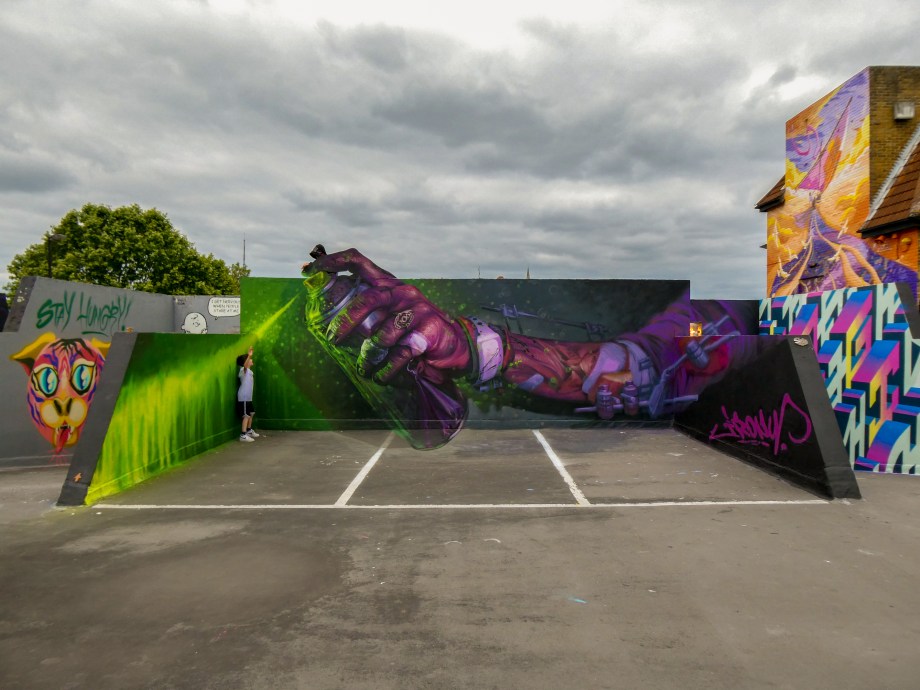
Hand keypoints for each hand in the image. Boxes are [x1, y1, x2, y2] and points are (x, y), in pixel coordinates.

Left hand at [307, 248, 470, 385]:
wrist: (454, 344)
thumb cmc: (413, 330)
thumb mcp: (389, 314)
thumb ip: (366, 313)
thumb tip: (329, 322)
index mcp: (387, 284)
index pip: (357, 261)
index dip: (331, 262)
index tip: (308, 270)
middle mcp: (402, 292)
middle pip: (369, 299)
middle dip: (347, 320)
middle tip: (333, 338)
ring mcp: (417, 311)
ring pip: (383, 333)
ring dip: (368, 356)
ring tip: (364, 368)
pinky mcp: (428, 332)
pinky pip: (400, 354)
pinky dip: (386, 370)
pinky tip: (381, 376)